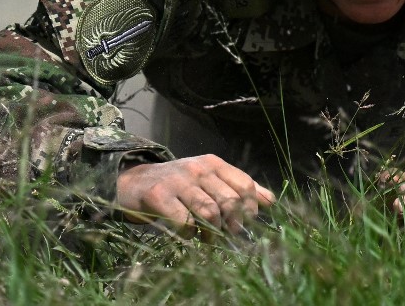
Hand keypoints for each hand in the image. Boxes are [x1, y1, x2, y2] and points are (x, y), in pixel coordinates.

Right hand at [116, 154, 274, 237]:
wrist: (133, 181)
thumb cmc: (177, 185)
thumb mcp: (208, 180)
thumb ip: (238, 188)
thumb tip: (271, 202)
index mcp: (213, 164)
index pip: (244, 184)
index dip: (251, 208)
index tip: (246, 223)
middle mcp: (198, 169)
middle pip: (230, 200)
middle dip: (233, 224)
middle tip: (227, 235)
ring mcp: (178, 181)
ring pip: (210, 212)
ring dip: (213, 233)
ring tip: (209, 239)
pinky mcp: (159, 196)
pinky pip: (183, 220)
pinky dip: (190, 233)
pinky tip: (188, 235)